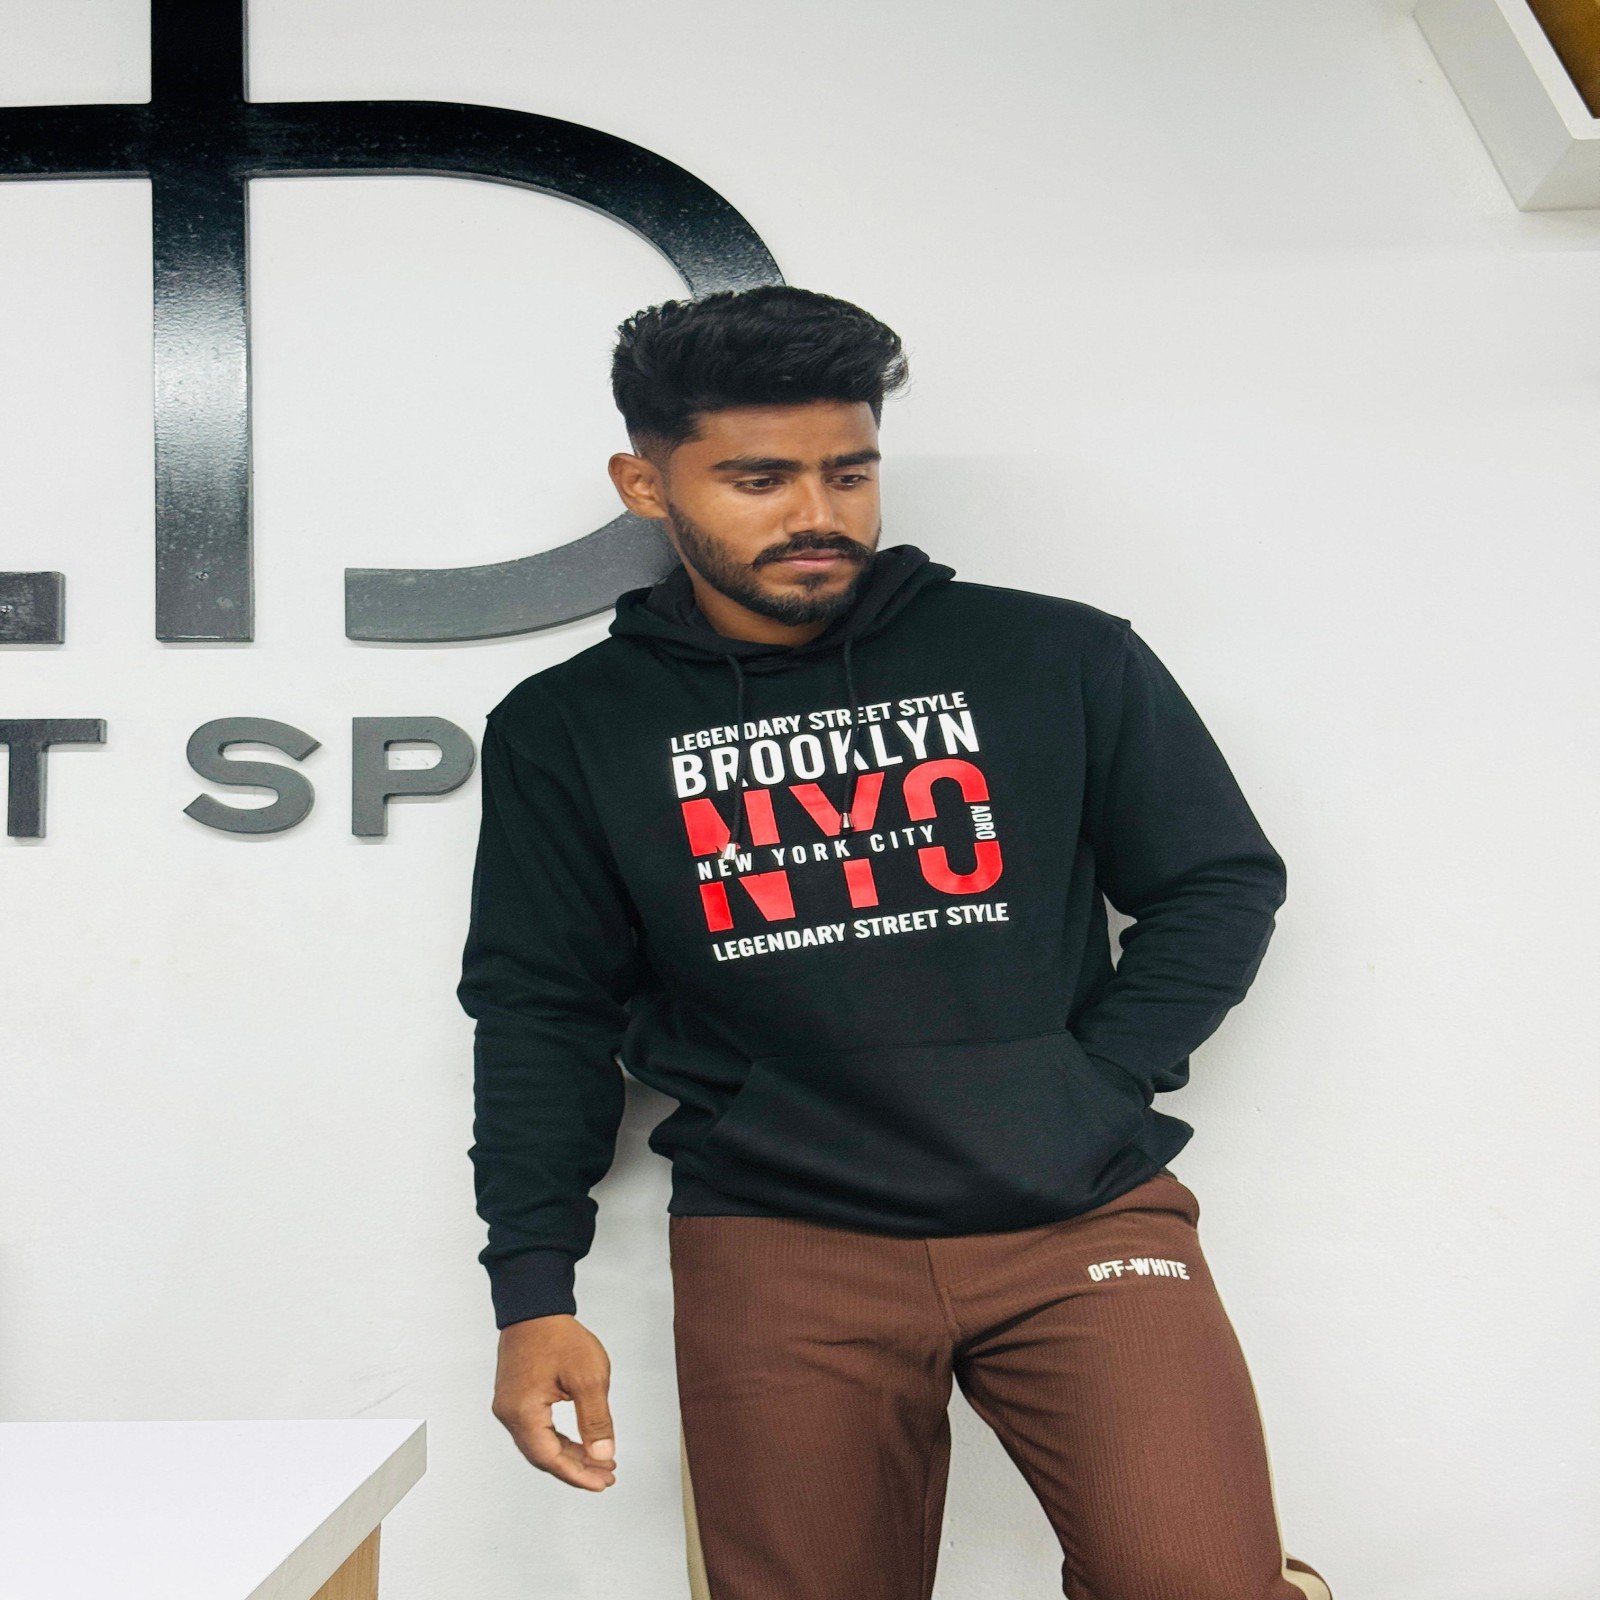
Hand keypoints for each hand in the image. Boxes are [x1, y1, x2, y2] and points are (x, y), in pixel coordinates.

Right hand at [491, 1314, 618, 1490]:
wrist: (535, 1306)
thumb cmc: (559, 1336)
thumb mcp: (588, 1377)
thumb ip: (596, 1420)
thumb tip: (603, 1455)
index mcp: (523, 1412)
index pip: (551, 1459)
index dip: (579, 1474)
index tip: (604, 1482)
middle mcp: (509, 1414)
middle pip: (543, 1456)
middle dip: (576, 1468)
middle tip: (606, 1475)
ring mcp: (508, 1405)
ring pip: (539, 1444)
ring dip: (569, 1455)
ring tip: (598, 1461)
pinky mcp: (514, 1397)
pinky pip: (536, 1429)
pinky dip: (558, 1440)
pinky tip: (579, 1442)